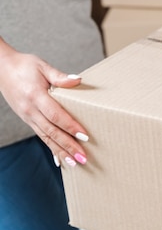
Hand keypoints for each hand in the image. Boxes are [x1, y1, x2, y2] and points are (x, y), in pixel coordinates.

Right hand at [0, 40, 88, 167]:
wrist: (1, 69)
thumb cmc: (24, 66)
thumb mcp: (42, 66)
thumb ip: (59, 76)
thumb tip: (77, 80)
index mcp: (35, 96)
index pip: (55, 115)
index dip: (70, 126)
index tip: (84, 136)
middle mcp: (30, 110)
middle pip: (52, 131)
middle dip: (68, 146)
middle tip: (83, 157)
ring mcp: (27, 117)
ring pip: (46, 138)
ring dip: (61, 151)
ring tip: (74, 163)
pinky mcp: (27, 119)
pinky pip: (40, 136)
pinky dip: (51, 148)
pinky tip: (60, 160)